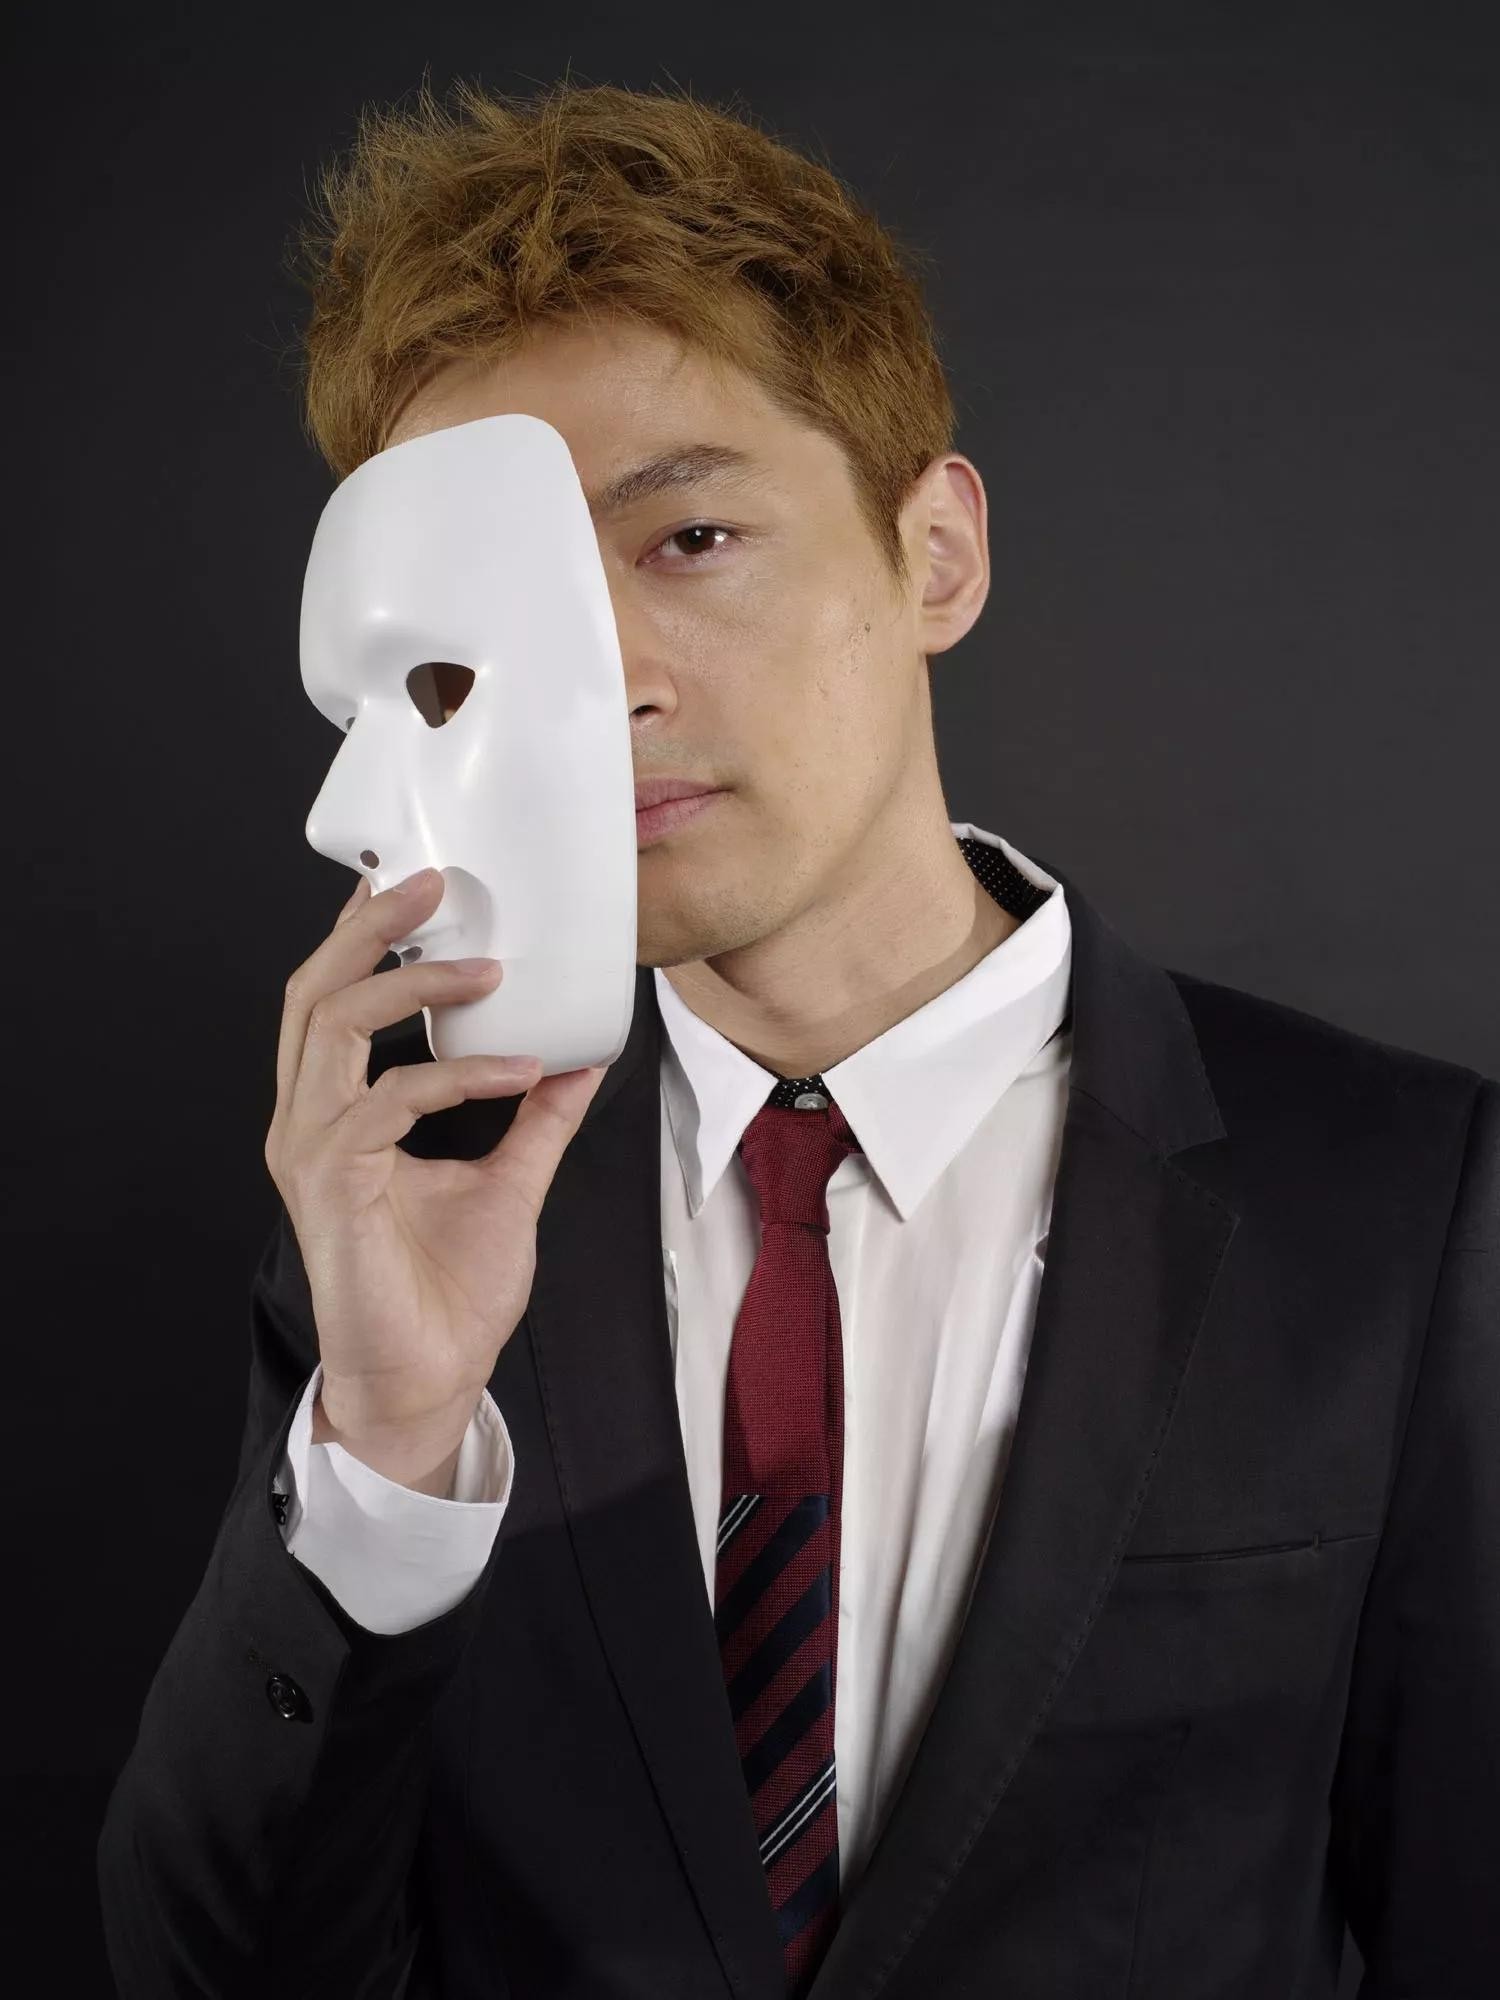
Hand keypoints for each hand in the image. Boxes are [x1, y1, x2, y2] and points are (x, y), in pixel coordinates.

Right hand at [263, 868, 606, 1464]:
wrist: (428, 1382)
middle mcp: (310, 1121)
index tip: (407, 881)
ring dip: (413, 982)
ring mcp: (312, 1149)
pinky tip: (521, 1072)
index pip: (330, 1000)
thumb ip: (537, 1119)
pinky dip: (459, 1075)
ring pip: (334, 1025)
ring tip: (488, 965)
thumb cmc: (448, 1295)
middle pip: (313, 991)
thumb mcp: (511, 1183)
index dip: (359, 935)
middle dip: (369, 927)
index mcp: (337, 1113)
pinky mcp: (332, 1182)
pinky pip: (390, 1098)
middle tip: (434, 881)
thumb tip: (580, 1060)